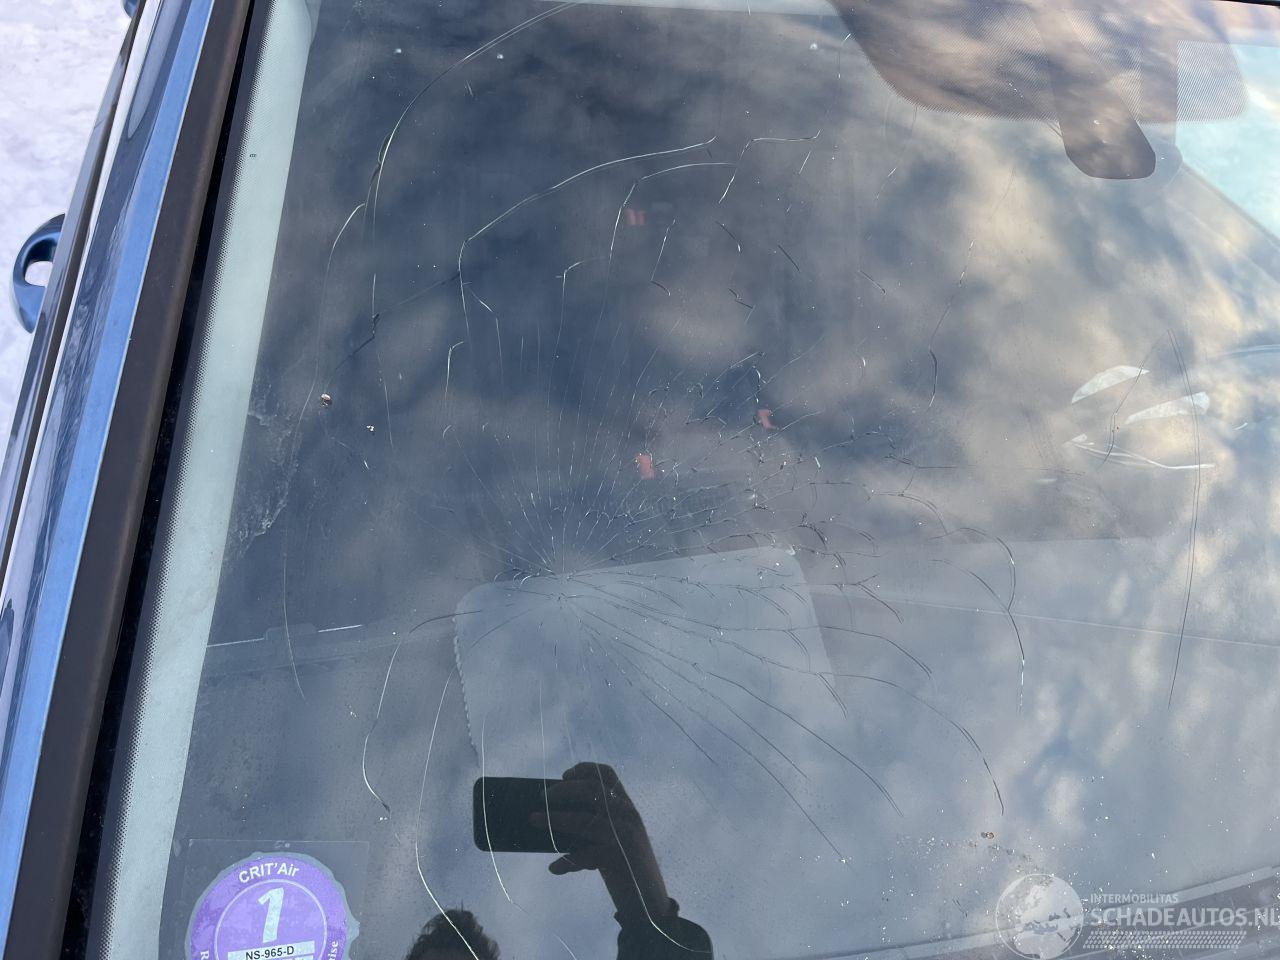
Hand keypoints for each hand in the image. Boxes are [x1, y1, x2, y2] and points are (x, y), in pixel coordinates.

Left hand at [535, 763, 673, 921]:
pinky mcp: (617, 857)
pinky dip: (566, 861)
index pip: (608, 775)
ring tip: (533, 819)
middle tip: (544, 797)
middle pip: (591, 790)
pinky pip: (584, 855)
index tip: (565, 774)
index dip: (585, 769)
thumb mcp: (617, 838)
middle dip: (564, 790)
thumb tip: (554, 815)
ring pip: (583, 820)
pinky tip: (554, 868)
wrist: (648, 902)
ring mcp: (623, 836)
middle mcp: (627, 816)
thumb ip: (597, 824)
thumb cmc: (625, 868)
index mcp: (627, 807)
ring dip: (554, 819)